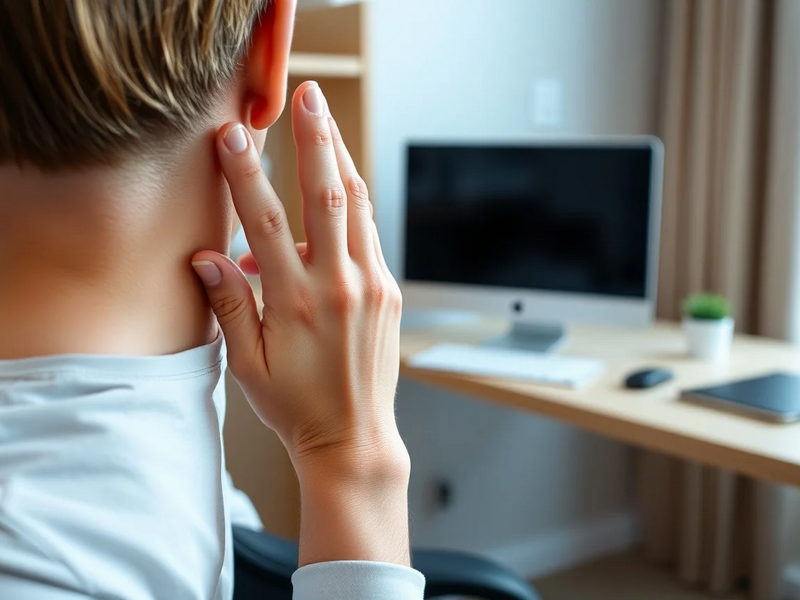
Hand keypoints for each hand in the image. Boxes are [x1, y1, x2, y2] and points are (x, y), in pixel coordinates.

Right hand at [191, 81, 409, 565]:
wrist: (354, 437)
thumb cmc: (295, 405)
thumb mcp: (247, 365)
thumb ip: (228, 305)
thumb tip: (205, 257)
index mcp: (296, 303)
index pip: (266, 224)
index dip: (247, 176)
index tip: (232, 136)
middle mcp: (339, 286)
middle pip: (327, 196)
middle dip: (315, 140)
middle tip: (308, 97)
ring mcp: (371, 285)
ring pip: (358, 207)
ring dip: (340, 159)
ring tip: (326, 122)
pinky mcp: (389, 291)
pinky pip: (370, 234)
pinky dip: (354, 203)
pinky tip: (341, 179)